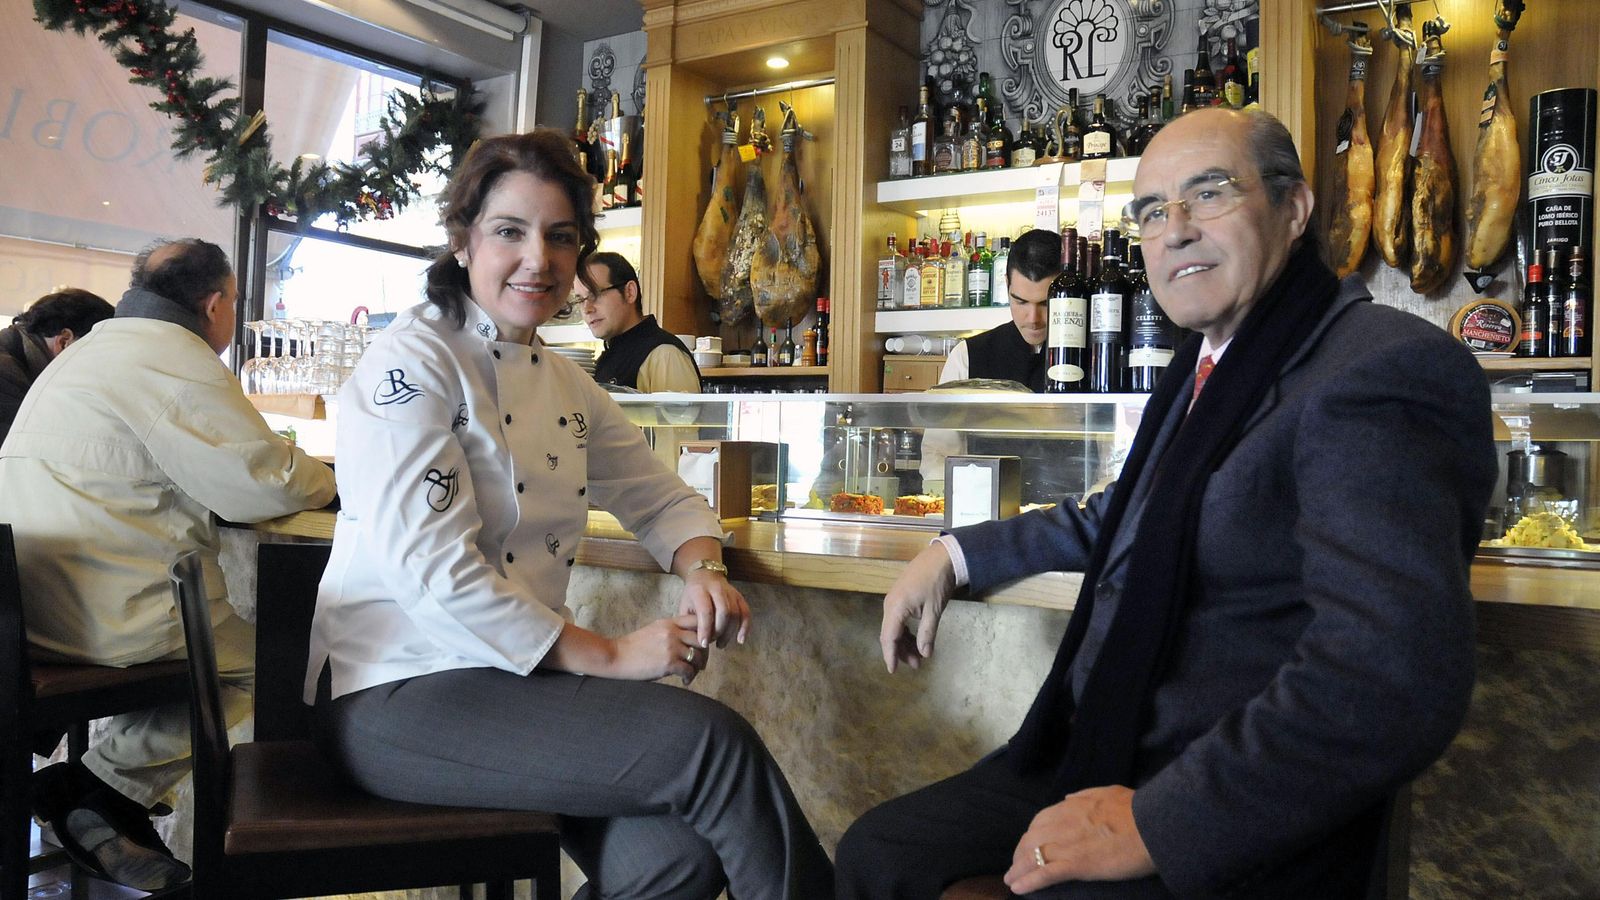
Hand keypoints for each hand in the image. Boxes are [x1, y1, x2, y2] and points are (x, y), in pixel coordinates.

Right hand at [610, 615, 708, 684]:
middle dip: (704, 652)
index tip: (703, 643)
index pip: (697, 621)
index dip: (705, 631)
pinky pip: (689, 670)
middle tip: (700, 662)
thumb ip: (671, 631)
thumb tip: (688, 640)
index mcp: (669, 623)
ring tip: (691, 673)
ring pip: (698, 656)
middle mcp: (672, 632)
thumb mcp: (653, 630)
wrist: (616, 656)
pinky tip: (684, 680)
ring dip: (698, 667)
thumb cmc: (633, 646)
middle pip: (702, 639)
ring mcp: (671, 647)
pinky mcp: (669, 663)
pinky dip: (689, 677)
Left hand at [679, 570, 750, 647]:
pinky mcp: (739, 596)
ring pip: (735, 613)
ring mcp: (731, 591)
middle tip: (713, 643)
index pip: (705, 611)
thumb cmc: (692, 595)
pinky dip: (745, 627)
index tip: (703, 644)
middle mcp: (717, 589)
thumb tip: (696, 641)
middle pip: (724, 612)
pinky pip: (746, 612)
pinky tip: (740, 639)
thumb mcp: (684, 606)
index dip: (705, 629)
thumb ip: (689, 622)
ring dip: (729, 632)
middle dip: (719, 631)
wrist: (704, 575)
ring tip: (721, 644)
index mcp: (700, 590)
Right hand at [880, 541, 956, 672]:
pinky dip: (906, 631)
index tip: (893, 671)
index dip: (891, 655)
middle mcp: (889, 605)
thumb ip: (927, 633)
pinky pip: (898, 619)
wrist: (941, 557)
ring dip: (905, 642)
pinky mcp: (899, 597)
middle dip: (901, 651)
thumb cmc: (937, 583)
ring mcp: (893, 600)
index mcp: (895, 608)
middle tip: (917, 666)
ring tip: (919, 656)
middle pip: (890, 634)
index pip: (889, 638)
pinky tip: (916, 638)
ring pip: (894, 628)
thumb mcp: (934, 610)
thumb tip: (925, 654)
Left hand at [1003, 786, 1154, 894]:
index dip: (1031, 835)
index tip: (1029, 844)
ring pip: (1032, 856)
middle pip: (1030, 839)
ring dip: (1017, 870)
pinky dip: (1028, 882)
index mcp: (1071, 807)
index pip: (1040, 821)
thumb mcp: (1107, 792)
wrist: (1153, 825)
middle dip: (1020, 853)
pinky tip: (1018, 888)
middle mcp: (1063, 823)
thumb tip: (1068, 799)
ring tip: (1011, 880)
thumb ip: (1085, 796)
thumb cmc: (1137, 809)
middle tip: (1016, 866)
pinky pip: (1044, 874)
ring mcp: (1068, 844)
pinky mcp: (1076, 864)